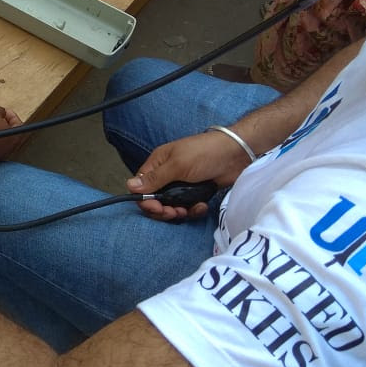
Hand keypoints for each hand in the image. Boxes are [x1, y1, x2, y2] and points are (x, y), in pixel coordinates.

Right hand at [126, 131, 252, 221]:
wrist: (235, 154)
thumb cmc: (204, 153)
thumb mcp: (177, 165)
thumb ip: (154, 178)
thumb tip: (129, 185)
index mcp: (158, 164)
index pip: (141, 187)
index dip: (145, 200)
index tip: (157, 208)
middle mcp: (167, 175)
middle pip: (154, 200)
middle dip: (163, 210)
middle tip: (174, 212)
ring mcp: (182, 185)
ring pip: (171, 206)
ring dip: (179, 212)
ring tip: (188, 210)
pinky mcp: (195, 192)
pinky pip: (187, 207)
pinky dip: (193, 210)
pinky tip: (201, 206)